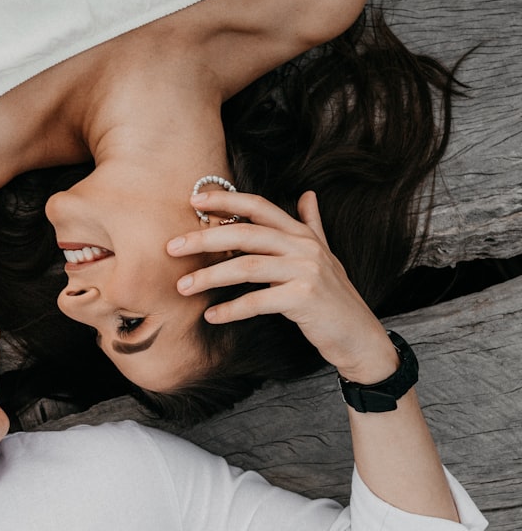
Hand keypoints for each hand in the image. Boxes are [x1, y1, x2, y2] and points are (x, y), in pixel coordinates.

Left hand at [167, 191, 397, 383]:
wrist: (359, 336)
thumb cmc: (334, 297)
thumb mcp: (324, 256)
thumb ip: (311, 225)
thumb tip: (307, 194)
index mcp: (301, 234)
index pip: (259, 207)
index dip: (226, 200)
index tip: (194, 199)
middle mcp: (304, 247)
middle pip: (245, 234)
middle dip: (204, 239)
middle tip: (171, 247)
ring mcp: (306, 271)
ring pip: (246, 267)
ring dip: (209, 276)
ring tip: (182, 287)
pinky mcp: (305, 298)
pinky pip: (258, 301)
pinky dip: (231, 309)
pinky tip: (211, 316)